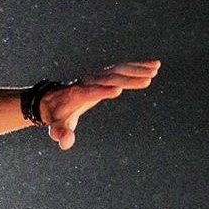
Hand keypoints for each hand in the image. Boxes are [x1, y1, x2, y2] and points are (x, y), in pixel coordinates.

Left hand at [40, 60, 160, 149]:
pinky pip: (121, 69)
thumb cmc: (57, 115)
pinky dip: (137, 67)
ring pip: (117, 70)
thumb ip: (60, 133)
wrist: (53, 99)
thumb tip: (64, 142)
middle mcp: (86, 82)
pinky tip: (155, 66)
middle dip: (126, 79)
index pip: (89, 91)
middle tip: (147, 80)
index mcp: (76, 94)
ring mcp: (96, 77)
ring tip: (155, 70)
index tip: (117, 90)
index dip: (101, 91)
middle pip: (107, 78)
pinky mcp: (103, 76)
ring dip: (136, 69)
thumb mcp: (57, 125)